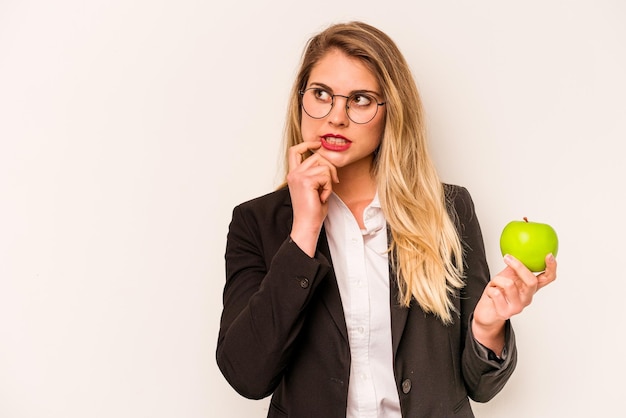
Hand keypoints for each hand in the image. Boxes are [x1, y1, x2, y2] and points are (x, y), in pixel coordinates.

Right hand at [286, 141, 338, 255]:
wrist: (307, 224)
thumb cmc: (313, 210)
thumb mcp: (315, 187)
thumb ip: (318, 173)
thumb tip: (329, 160)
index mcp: (293, 174)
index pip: (295, 150)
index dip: (307, 143)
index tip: (318, 144)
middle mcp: (294, 173)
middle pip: (317, 156)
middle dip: (330, 167)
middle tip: (333, 182)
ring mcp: (298, 176)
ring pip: (324, 165)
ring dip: (329, 180)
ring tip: (324, 193)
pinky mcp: (306, 181)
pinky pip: (326, 176)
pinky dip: (329, 187)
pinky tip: (322, 197)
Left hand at [472, 253, 556, 352]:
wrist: (486, 312)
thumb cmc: (497, 292)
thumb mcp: (507, 276)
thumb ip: (514, 267)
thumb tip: (518, 249)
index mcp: (530, 288)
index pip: (547, 278)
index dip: (551, 267)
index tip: (549, 255)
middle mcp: (527, 298)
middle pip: (532, 282)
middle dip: (519, 267)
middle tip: (508, 257)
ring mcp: (518, 307)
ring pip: (509, 284)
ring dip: (497, 279)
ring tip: (494, 283)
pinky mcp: (506, 313)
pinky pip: (496, 292)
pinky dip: (490, 289)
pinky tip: (490, 293)